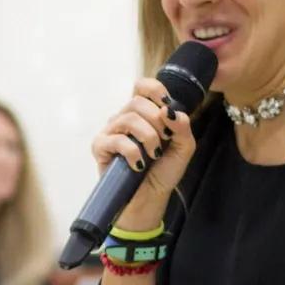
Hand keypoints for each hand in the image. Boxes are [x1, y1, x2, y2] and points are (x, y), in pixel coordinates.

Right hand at [89, 78, 196, 225]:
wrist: (149, 197)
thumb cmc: (163, 172)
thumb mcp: (183, 148)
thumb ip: (183, 127)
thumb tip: (169, 110)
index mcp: (143, 113)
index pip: (142, 86)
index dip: (155, 89)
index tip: (167, 106)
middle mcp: (124, 118)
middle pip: (137, 102)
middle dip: (156, 121)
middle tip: (165, 140)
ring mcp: (111, 131)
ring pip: (128, 119)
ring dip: (148, 137)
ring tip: (154, 155)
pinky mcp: (100, 147)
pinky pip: (116, 139)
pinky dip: (133, 152)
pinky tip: (138, 165)